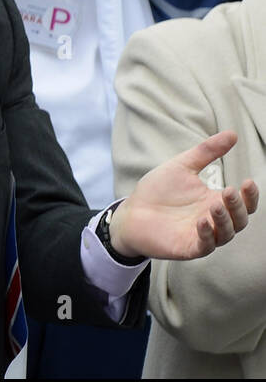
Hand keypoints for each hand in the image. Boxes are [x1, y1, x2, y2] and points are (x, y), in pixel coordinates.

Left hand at [108, 130, 258, 258]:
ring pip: (226, 234)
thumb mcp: (182, 166)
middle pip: (239, 219)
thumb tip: (232, 134)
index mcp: (215, 202)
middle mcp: (214, 221)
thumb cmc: (158, 190)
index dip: (250, 195)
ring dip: (224, 220)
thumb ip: (206, 152)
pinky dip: (206, 234)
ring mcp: (202, 235)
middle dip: (238, 206)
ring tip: (216, 204)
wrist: (131, 211)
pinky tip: (201, 221)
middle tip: (230, 190)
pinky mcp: (188, 247)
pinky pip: (204, 245)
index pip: (243, 203)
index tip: (248, 181)